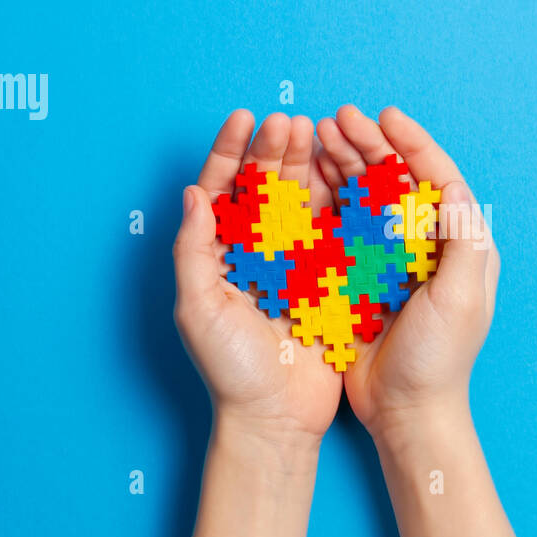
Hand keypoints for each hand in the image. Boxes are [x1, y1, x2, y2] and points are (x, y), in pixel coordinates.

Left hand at [172, 110, 343, 444]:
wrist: (278, 418)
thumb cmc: (230, 371)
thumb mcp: (199, 310)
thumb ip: (194, 252)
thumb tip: (194, 194)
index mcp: (220, 254)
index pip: (223, 190)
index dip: (231, 151)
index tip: (244, 119)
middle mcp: (256, 252)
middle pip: (264, 187)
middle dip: (274, 149)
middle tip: (288, 120)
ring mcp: (293, 263)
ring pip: (299, 200)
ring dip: (305, 164)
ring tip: (315, 130)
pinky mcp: (328, 278)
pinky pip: (333, 229)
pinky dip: (337, 197)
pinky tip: (343, 169)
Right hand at [314, 105, 499, 442]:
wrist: (406, 412)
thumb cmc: (439, 360)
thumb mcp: (458, 300)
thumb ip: (462, 242)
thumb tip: (452, 187)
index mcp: (460, 245)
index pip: (438, 179)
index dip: (413, 144)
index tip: (386, 117)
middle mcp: (427, 245)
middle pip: (398, 180)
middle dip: (370, 144)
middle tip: (339, 116)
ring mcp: (392, 259)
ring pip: (367, 195)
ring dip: (345, 163)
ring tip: (317, 134)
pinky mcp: (360, 276)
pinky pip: (343, 225)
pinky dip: (327, 197)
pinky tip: (307, 176)